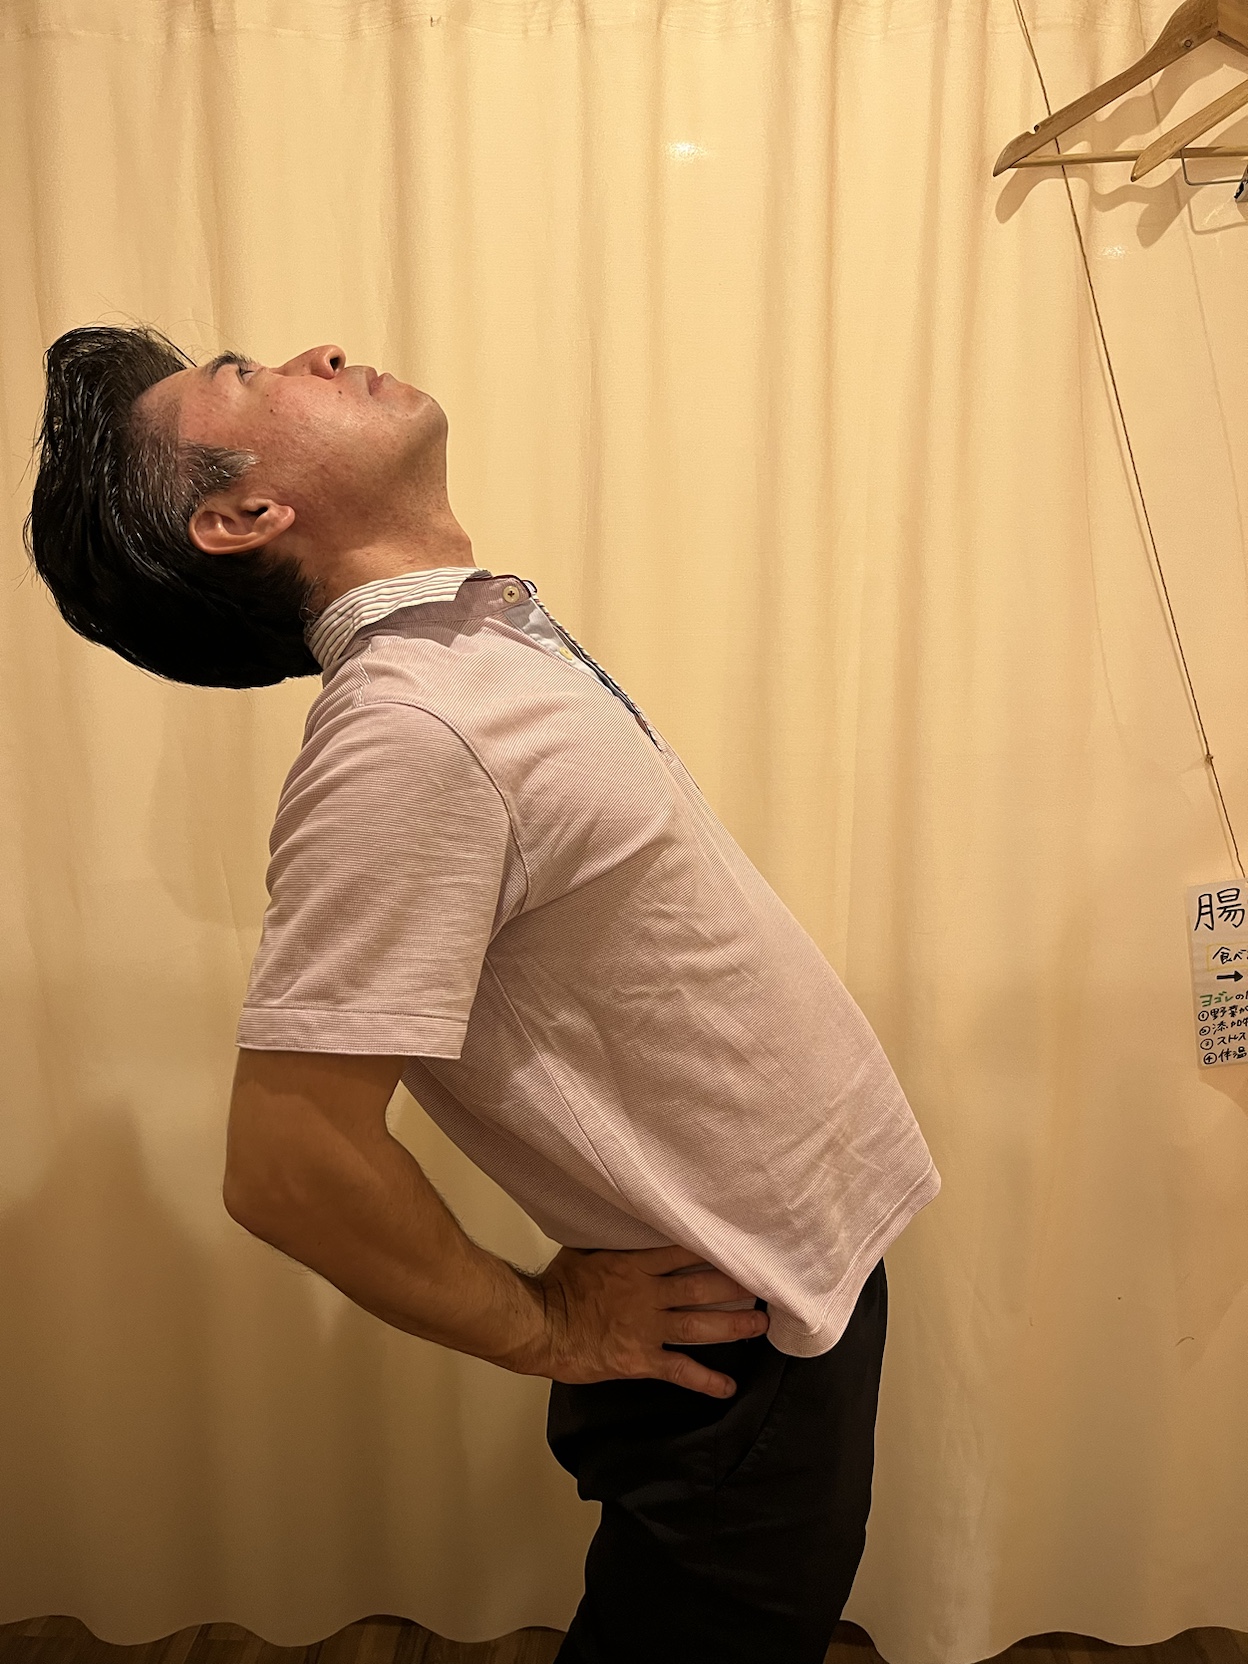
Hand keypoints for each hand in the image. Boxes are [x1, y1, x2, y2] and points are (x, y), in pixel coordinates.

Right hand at [526, 1243, 768, 1397]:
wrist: (540, 1326)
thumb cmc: (557, 1287)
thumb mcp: (584, 1251)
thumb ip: (611, 1241)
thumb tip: (623, 1221)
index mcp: (634, 1265)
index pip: (682, 1252)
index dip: (713, 1250)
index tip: (739, 1247)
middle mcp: (647, 1294)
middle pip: (701, 1287)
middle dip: (735, 1287)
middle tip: (764, 1286)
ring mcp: (646, 1328)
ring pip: (699, 1325)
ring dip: (733, 1327)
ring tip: (760, 1326)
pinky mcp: (640, 1359)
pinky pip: (679, 1370)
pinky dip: (705, 1380)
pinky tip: (727, 1386)